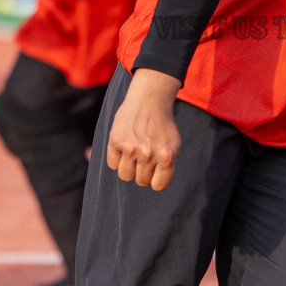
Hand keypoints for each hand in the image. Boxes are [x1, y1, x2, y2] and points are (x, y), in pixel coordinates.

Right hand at [107, 69, 182, 190]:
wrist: (149, 100)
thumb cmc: (162, 126)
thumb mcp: (173, 145)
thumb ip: (167, 166)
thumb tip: (155, 184)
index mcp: (166, 156)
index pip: (158, 186)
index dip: (156, 180)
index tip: (155, 172)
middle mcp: (148, 153)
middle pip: (141, 182)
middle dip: (142, 172)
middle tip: (144, 158)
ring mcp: (131, 148)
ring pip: (125, 176)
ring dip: (129, 167)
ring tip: (134, 153)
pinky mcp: (115, 141)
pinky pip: (112, 164)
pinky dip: (117, 158)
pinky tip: (124, 146)